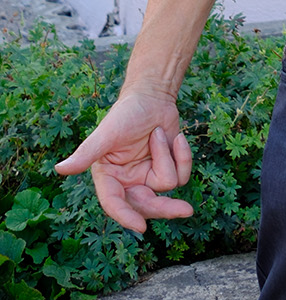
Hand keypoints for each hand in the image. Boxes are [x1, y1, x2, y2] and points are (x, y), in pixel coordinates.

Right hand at [55, 90, 193, 232]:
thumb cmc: (125, 113)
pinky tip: (177, 138)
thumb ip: (86, 153)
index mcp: (109, 178)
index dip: (126, 217)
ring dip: (167, 155)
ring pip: (168, 185)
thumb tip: (60, 169)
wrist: (152, 97)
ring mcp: (149, 178)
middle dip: (165, 207)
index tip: (141, 227)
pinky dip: (183, 155)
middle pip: (147, 206)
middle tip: (186, 210)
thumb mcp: (107, 133)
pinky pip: (182, 174)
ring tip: (157, 133)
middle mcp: (129, 183)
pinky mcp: (168, 169)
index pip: (114, 204)